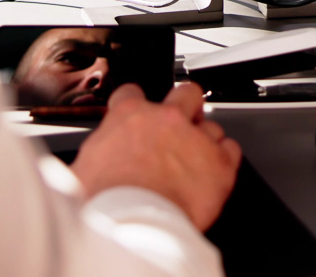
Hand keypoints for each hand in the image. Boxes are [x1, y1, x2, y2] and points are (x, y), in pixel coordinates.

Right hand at [70, 81, 241, 229]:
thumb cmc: (106, 201)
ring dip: (205, 141)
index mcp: (130, 116)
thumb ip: (95, 156)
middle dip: (185, 106)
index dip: (134, 104)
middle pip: (186, 93)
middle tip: (180, 124)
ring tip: (196, 161)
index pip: (131, 93)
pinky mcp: (219, 164)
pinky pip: (231, 150)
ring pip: (212, 126)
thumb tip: (85, 167)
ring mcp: (196, 139)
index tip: (136, 114)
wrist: (133, 223)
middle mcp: (167, 120)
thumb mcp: (84, 169)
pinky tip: (214, 171)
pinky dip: (225, 159)